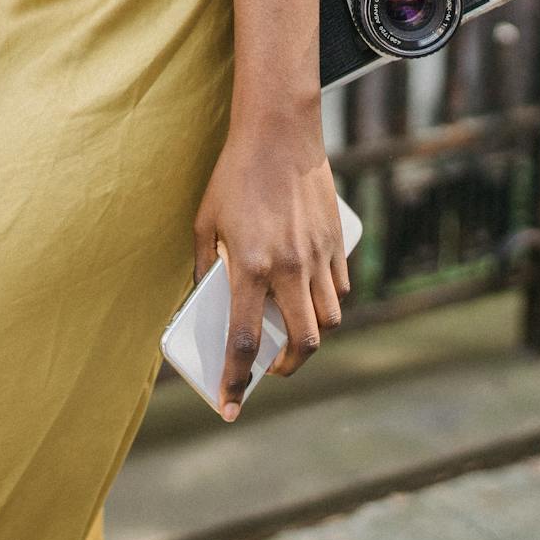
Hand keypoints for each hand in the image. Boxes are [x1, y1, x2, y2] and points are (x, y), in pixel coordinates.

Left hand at [192, 111, 350, 420]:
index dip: (235, 380)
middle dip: (285, 368)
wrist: (280, 134)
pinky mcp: (336, 243)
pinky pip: (338, 290)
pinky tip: (310, 300)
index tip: (229, 405)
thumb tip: (200, 302)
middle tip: (269, 369)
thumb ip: (203, 267)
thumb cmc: (234, 177)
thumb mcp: (204, 223)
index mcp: (250, 266)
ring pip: (328, 320)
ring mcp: (318, 257)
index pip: (245, 340)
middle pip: (302, 343)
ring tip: (291, 336)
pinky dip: (327, 304)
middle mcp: (289, 268)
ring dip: (310, 339)